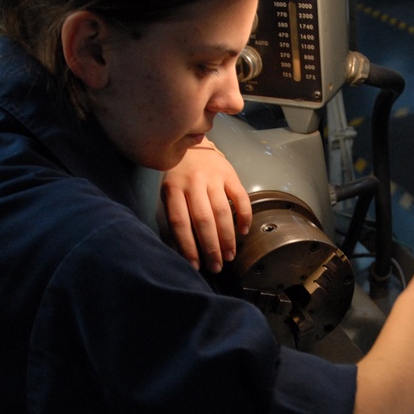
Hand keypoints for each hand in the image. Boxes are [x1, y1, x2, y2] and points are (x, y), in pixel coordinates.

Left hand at [160, 141, 252, 272]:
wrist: (192, 146)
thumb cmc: (178, 177)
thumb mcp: (169, 194)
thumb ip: (175, 217)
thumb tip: (184, 251)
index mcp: (173, 190)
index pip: (180, 223)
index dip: (188, 246)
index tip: (195, 266)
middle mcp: (193, 183)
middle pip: (203, 220)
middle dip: (211, 247)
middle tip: (217, 266)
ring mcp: (213, 177)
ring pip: (222, 211)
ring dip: (227, 237)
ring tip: (230, 256)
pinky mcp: (230, 174)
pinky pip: (240, 198)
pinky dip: (244, 216)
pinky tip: (244, 231)